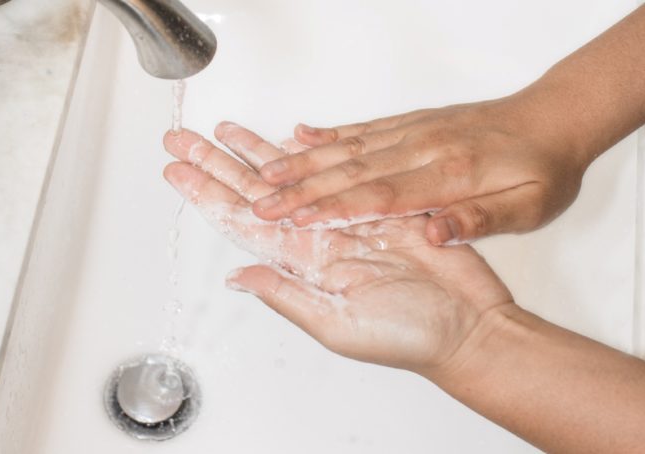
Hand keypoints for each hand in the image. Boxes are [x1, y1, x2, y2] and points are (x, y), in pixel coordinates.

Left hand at [162, 123, 514, 372]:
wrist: (466, 325)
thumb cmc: (407, 337)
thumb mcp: (336, 325)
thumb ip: (285, 296)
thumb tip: (237, 277)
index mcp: (301, 265)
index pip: (242, 222)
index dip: (207, 195)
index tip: (179, 171)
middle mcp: (316, 238)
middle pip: (255, 192)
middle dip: (218, 164)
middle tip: (185, 140)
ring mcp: (345, 218)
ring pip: (290, 175)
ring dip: (256, 151)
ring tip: (226, 128)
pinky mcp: (379, 204)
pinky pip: (336, 170)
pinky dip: (312, 153)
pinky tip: (288, 139)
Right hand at [250, 98, 590, 245]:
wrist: (556, 118)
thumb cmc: (544, 168)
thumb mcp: (530, 207)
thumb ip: (481, 220)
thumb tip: (437, 232)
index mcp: (451, 176)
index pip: (380, 196)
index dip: (333, 209)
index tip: (295, 220)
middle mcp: (424, 148)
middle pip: (351, 170)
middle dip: (301, 188)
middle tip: (261, 203)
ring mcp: (415, 131)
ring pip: (349, 147)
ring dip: (304, 161)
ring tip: (265, 172)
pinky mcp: (413, 122)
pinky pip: (364, 127)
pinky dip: (329, 134)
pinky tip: (302, 137)